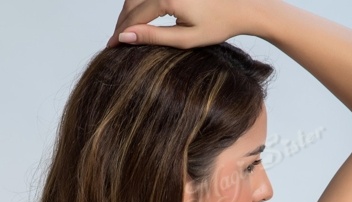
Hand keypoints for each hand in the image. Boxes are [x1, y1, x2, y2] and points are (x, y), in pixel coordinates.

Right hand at [106, 0, 268, 48]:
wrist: (240, 7)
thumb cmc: (217, 26)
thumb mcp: (184, 38)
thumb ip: (153, 37)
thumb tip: (125, 37)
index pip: (134, 17)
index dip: (120, 33)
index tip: (110, 48)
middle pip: (131, 3)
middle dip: (121, 23)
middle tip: (115, 43)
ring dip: (128, 13)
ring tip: (126, 34)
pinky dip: (139, 4)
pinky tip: (139, 20)